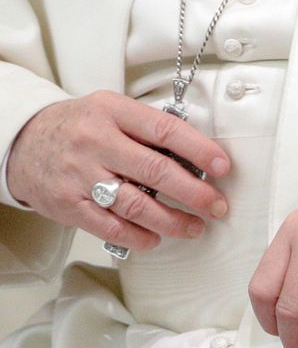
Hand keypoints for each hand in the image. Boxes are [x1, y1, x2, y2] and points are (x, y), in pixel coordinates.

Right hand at [6, 90, 229, 251]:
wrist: (26, 143)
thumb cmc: (80, 125)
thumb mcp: (111, 109)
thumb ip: (146, 126)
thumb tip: (195, 153)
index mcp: (113, 111)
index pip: (164, 129)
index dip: (198, 149)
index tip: (222, 166)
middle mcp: (97, 142)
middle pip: (155, 170)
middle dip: (193, 192)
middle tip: (217, 205)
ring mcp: (81, 176)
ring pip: (135, 204)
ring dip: (171, 220)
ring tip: (195, 226)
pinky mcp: (70, 206)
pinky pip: (110, 227)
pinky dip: (138, 236)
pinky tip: (156, 238)